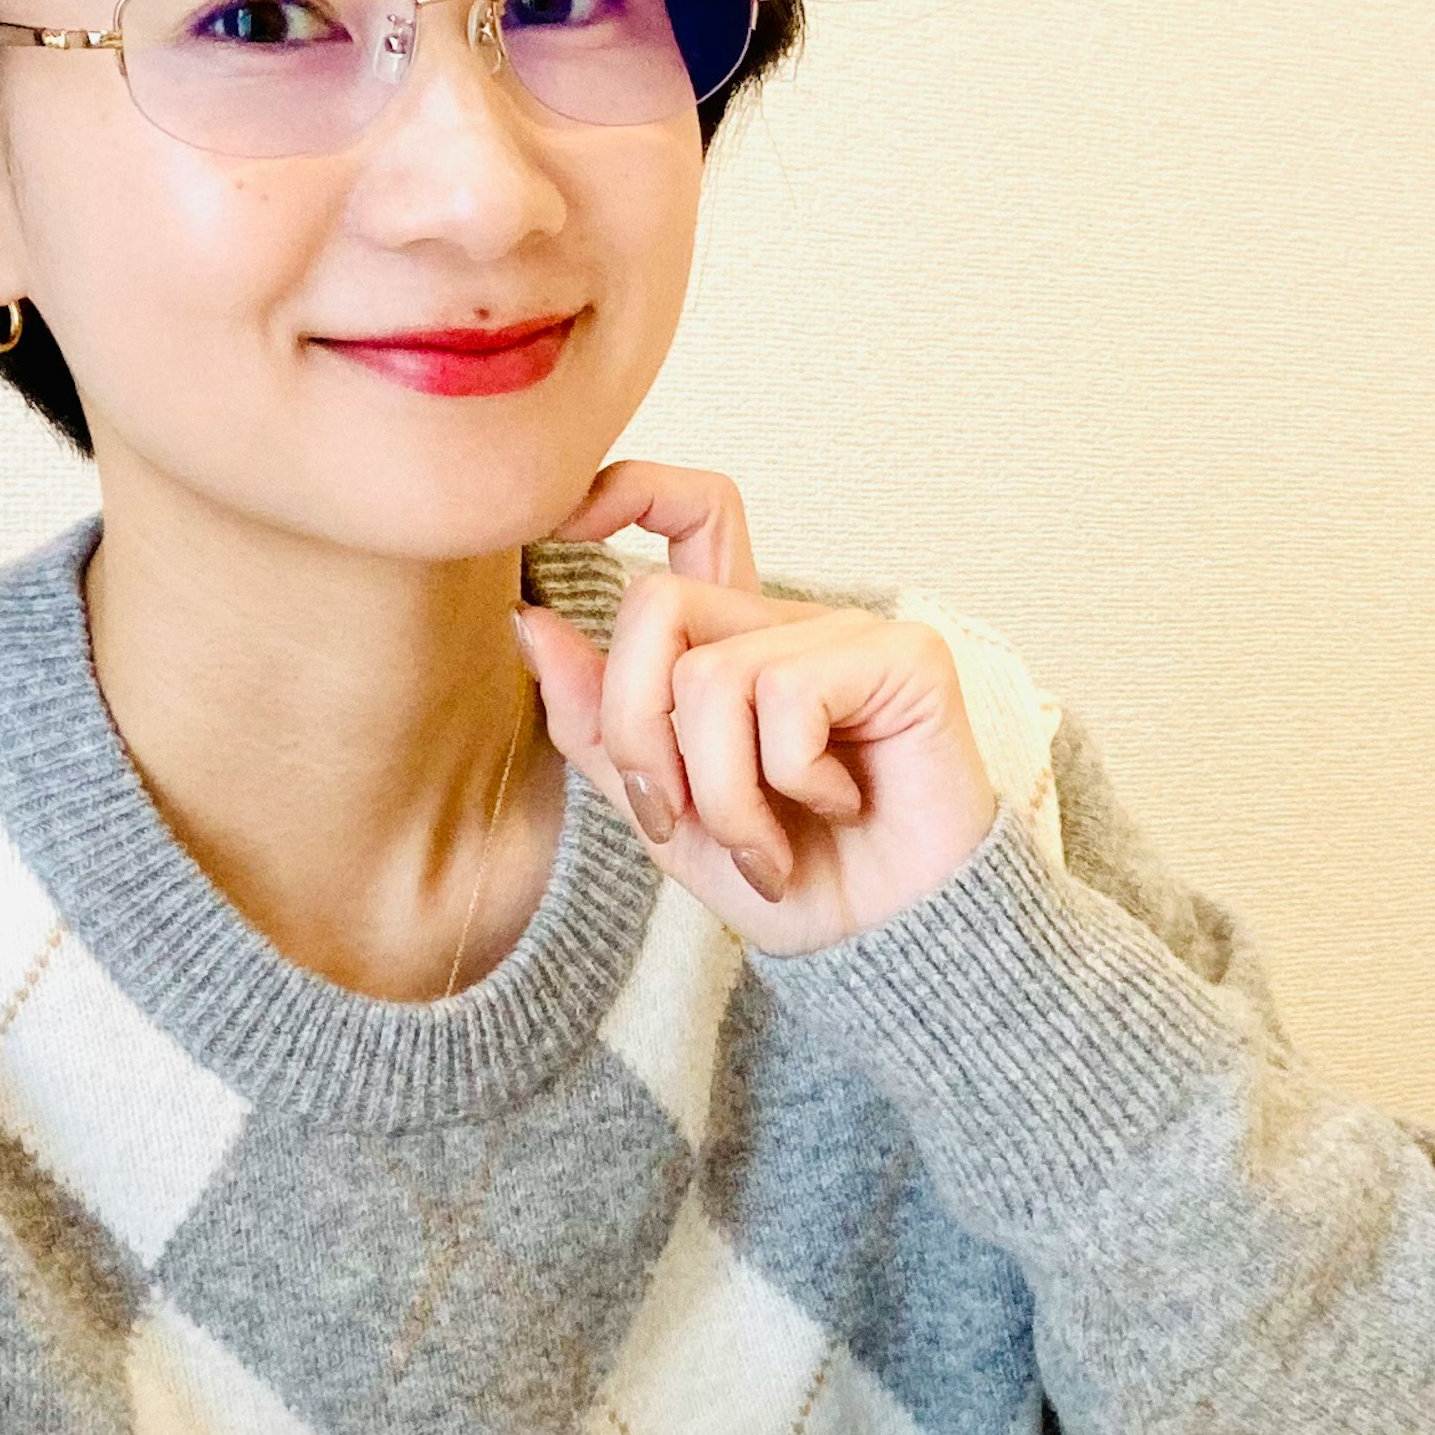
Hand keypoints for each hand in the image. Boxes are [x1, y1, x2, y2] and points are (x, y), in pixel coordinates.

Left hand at [513, 461, 999, 955]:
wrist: (890, 945)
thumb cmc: (796, 881)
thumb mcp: (665, 815)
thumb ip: (600, 727)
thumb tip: (530, 624)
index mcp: (734, 648)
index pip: (693, 514)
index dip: (633, 489)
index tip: (566, 522)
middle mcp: (786, 627)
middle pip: (655, 606)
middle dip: (638, 734)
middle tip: (677, 821)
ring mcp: (847, 634)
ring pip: (711, 676)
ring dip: (722, 794)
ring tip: (763, 846)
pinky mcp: (904, 656)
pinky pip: (788, 695)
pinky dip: (792, 781)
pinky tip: (839, 805)